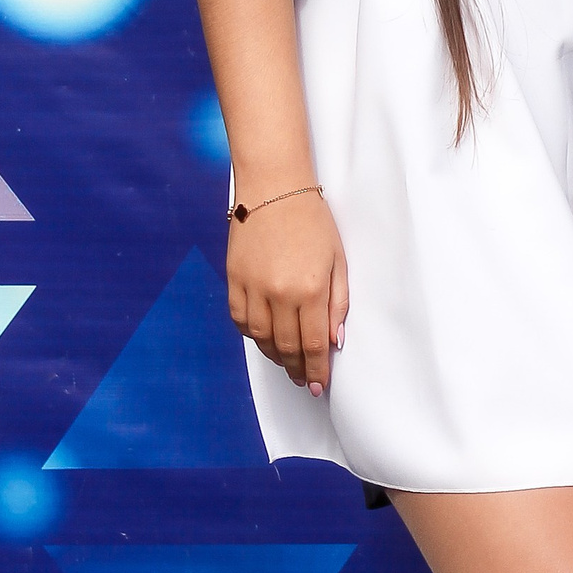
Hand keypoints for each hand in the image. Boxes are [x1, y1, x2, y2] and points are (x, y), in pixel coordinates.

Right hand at [227, 192, 348, 394]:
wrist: (274, 187)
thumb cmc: (313, 221)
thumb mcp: (338, 260)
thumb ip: (338, 303)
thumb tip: (335, 340)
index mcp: (311, 289)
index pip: (314, 344)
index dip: (316, 370)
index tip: (318, 385)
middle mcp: (279, 294)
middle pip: (286, 347)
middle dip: (297, 368)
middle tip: (303, 380)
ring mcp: (253, 287)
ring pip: (261, 338)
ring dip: (274, 355)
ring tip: (286, 361)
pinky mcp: (234, 279)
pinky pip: (240, 319)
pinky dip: (251, 334)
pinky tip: (263, 338)